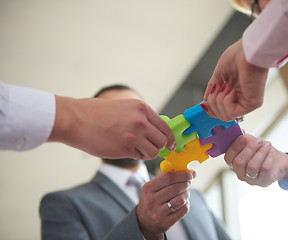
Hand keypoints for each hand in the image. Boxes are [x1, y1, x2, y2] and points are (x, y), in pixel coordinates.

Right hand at [49, 96, 175, 159]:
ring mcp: (134, 135)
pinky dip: (136, 156)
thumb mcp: (124, 107)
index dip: (169, 138)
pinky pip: (140, 156)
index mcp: (141, 108)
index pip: (165, 126)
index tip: (169, 144)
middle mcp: (141, 120)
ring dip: (147, 153)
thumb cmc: (96, 113)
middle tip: (149, 148)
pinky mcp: (125, 148)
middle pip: (163, 140)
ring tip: (134, 149)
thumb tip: (155, 130)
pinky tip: (125, 150)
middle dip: (158, 147)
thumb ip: (141, 117)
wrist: (75, 119)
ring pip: (154, 151)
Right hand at [136, 170, 195, 239]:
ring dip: (187, 194)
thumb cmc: (151, 200)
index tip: (191, 172)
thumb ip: (164, 176)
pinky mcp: (166, 222)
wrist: (144, 222)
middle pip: (176, 188)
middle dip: (186, 183)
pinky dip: (186, 204)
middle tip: (189, 181)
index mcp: (148, 188)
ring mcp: (158, 213)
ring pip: (181, 199)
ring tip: (185, 193)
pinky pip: (183, 210)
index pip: (168, 177)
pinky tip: (183, 202)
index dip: (182, 174)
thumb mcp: (152, 187)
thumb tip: (178, 166)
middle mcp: (152, 201)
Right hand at [202, 39, 268, 121]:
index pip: (222, 110)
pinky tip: (231, 90)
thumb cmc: (238, 56)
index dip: (211, 109)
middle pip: (221, 115)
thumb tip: (205, 100)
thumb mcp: (219, 74)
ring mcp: (247, 102)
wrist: (248, 51)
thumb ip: (212, 88)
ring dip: (218, 101)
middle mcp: (242, 98)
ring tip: (224, 87)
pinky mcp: (252, 104)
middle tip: (216, 90)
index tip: (204, 104)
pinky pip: (232, 112)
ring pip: (225, 116)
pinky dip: (226, 101)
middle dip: (212, 104)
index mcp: (235, 91)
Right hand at [224, 134, 287, 186]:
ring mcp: (251, 180)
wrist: (279, 161)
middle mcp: (240, 173)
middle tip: (259, 140)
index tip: (243, 137)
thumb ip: (244, 138)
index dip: (234, 147)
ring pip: (252, 167)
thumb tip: (240, 130)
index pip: (228, 158)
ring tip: (267, 144)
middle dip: (250, 149)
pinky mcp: (263, 181)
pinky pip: (264, 169)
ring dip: (261, 152)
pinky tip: (271, 151)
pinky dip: (269, 157)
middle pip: (239, 163)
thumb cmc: (262, 151)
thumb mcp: (251, 143)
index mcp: (234, 164)